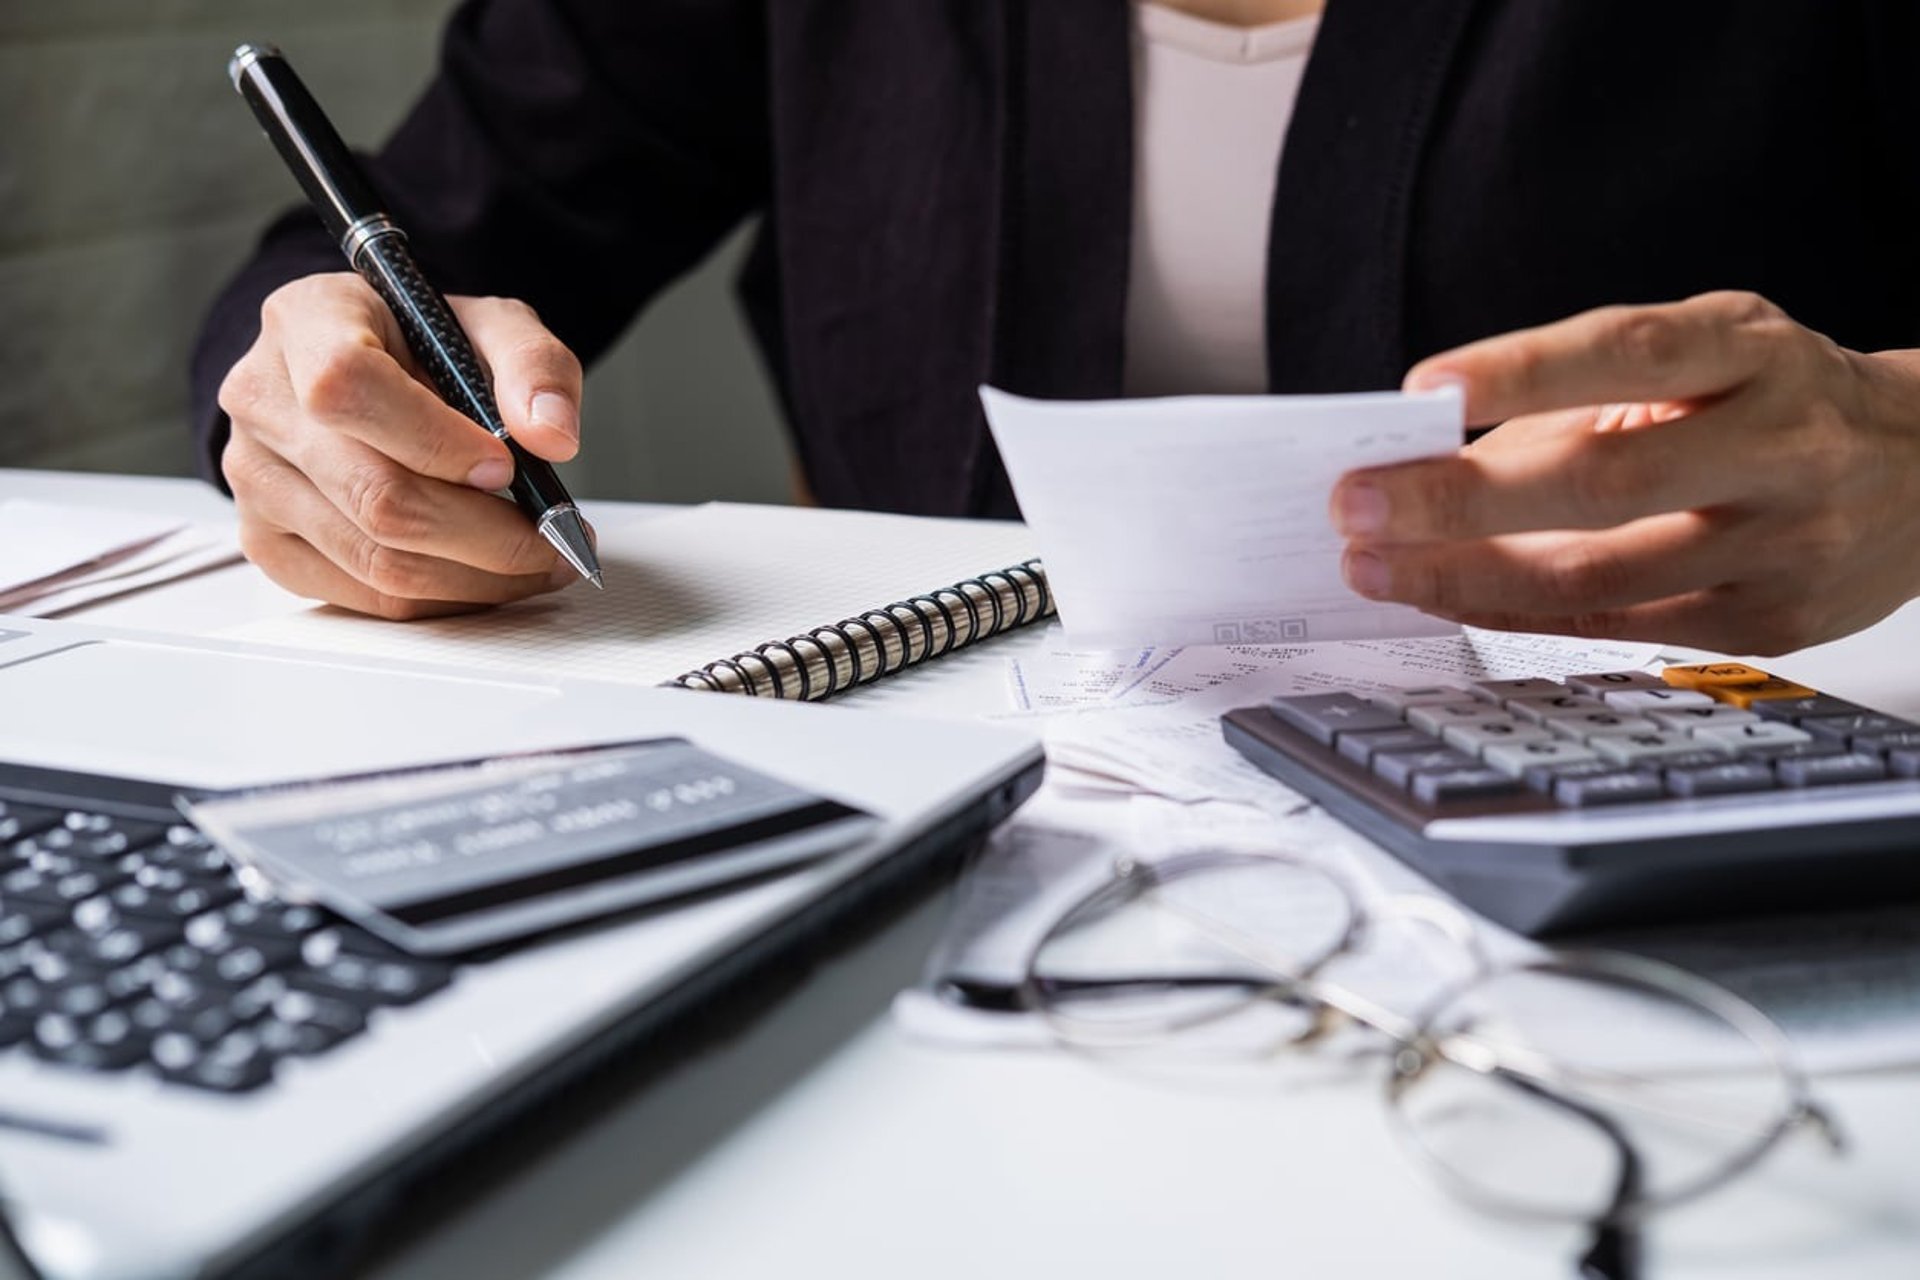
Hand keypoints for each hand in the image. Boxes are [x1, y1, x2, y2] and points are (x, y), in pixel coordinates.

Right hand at [217, 273, 585, 618]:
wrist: (366, 370)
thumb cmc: (421, 346)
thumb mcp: (490, 325)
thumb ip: (533, 365)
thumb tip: (552, 436)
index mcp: (305, 322)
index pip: (347, 387)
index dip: (434, 439)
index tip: (505, 465)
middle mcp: (262, 401)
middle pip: (375, 495)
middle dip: (488, 534)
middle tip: (557, 538)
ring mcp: (255, 479)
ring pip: (376, 560)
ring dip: (478, 576)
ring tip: (537, 560)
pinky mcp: (268, 542)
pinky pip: (365, 596)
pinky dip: (443, 599)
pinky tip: (485, 575)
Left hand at [1329, 291, 1919, 653]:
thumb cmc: (1775, 401)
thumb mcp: (1704, 354)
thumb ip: (1582, 394)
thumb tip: (1426, 450)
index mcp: (1752, 352)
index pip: (1628, 351)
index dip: (1522, 369)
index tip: (1421, 389)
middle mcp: (1778, 444)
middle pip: (1602, 480)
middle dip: (1459, 500)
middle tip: (1354, 506)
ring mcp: (1783, 543)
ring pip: (1598, 575)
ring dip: (1463, 575)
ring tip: (1373, 565)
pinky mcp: (1771, 622)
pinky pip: (1617, 628)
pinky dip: (1515, 612)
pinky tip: (1446, 596)